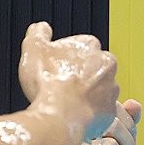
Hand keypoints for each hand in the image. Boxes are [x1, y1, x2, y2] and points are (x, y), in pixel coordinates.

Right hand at [18, 22, 118, 137]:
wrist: (59, 116)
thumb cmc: (48, 82)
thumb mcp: (33, 48)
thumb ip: (38, 33)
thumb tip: (41, 28)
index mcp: (89, 45)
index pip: (78, 46)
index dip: (63, 57)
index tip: (54, 66)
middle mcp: (106, 64)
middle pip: (91, 66)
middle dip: (78, 74)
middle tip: (59, 84)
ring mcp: (111, 89)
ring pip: (98, 88)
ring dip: (85, 93)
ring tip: (65, 101)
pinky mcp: (110, 111)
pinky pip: (100, 110)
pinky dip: (88, 112)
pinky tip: (73, 114)